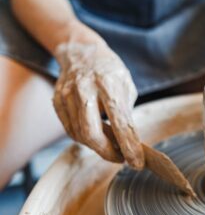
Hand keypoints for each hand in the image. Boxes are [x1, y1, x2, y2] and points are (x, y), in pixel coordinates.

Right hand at [53, 42, 144, 168]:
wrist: (81, 52)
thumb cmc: (110, 71)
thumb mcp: (127, 85)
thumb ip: (126, 113)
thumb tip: (130, 142)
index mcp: (108, 83)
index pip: (120, 121)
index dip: (129, 145)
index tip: (137, 162)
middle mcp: (85, 89)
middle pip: (91, 133)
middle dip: (108, 153)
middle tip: (122, 158)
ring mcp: (67, 95)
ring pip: (79, 134)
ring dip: (98, 147)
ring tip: (112, 146)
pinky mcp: (57, 101)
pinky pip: (70, 130)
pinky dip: (84, 139)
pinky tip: (97, 136)